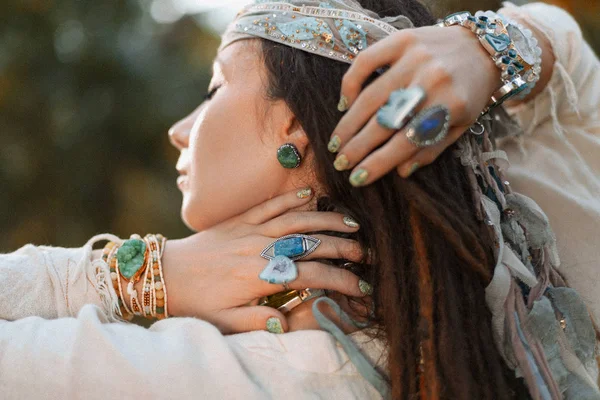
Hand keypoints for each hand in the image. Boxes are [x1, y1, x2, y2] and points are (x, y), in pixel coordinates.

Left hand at [160, 188, 366, 333]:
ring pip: (296, 219)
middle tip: (365, 252)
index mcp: (259, 276)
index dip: (341, 279)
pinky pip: (270, 204)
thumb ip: (260, 322)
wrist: (165, 273)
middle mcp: (259, 248)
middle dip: (343, 246)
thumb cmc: (197, 301)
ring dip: (326, 219)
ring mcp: (250, 229)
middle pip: (310, 242)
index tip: (362, 286)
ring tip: (351, 222)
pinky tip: (310, 193)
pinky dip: (292, 198)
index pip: (312, 274)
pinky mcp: (240, 219)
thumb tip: (291, 321)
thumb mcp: (226, 321)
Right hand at [329, 25, 500, 183]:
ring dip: (349, 124)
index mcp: (450, 105)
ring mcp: (414, 58)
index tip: (357, 179)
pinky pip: (365, 62)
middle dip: (357, 147)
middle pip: (383, 122)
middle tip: (340, 163)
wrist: (483, 46)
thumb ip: (432, 149)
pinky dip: (351, 84)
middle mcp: (431, 81)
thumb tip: (401, 171)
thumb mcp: (462, 125)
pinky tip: (344, 105)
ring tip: (336, 143)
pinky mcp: (402, 39)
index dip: (377, 163)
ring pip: (370, 97)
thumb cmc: (470, 91)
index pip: (405, 143)